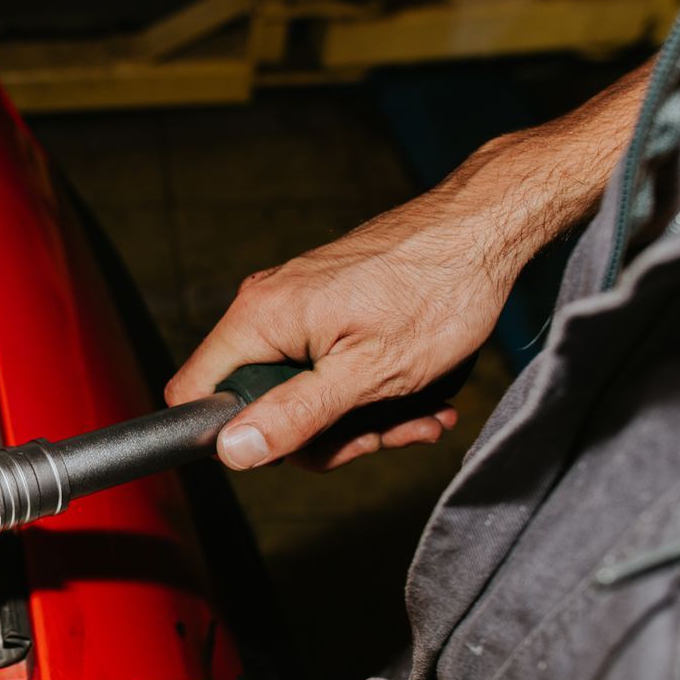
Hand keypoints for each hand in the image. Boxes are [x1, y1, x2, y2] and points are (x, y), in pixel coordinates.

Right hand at [166, 184, 507, 470]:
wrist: (485, 229)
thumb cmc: (437, 289)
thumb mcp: (367, 373)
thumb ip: (295, 415)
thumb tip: (233, 450)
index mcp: (260, 317)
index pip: (194, 393)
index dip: (231, 435)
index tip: (292, 446)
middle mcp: (268, 306)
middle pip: (258, 404)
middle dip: (323, 434)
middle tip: (379, 435)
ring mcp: (298, 306)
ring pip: (303, 392)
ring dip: (361, 418)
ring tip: (419, 414)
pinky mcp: (328, 308)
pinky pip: (329, 368)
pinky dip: (371, 390)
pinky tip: (420, 399)